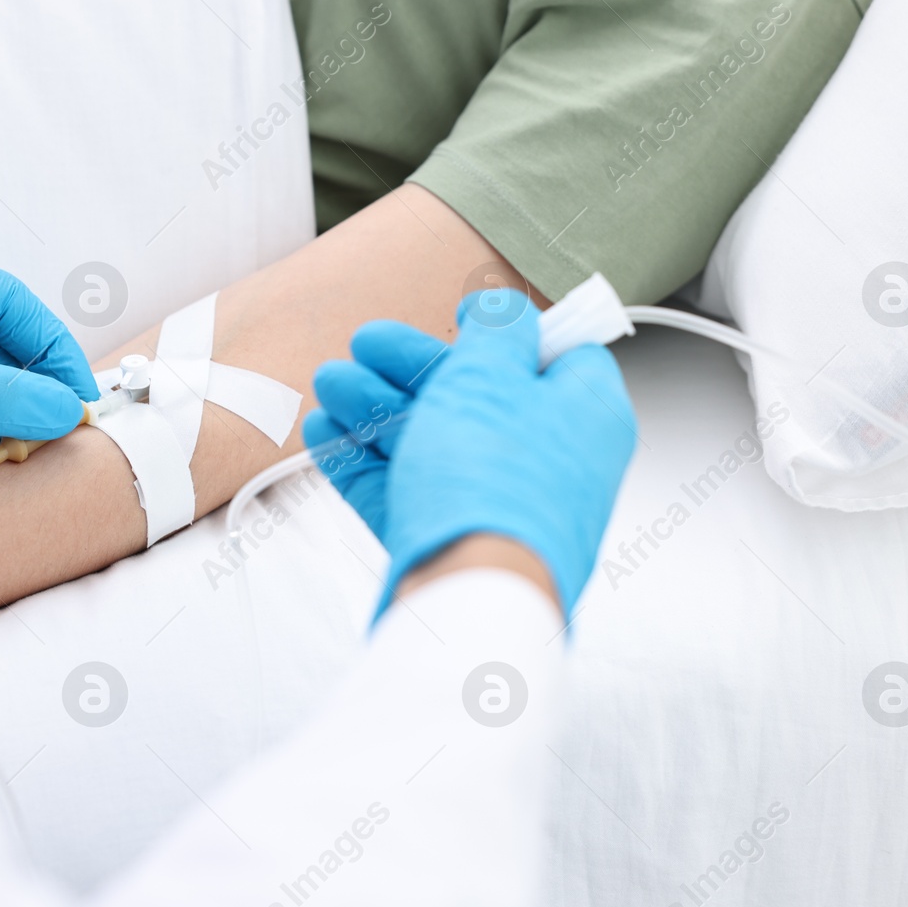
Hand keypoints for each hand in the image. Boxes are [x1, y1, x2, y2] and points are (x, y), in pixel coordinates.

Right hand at [303, 289, 636, 615]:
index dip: (506, 332)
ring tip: (328, 384)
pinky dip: (363, 460)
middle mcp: (544, 460)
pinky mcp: (450, 542)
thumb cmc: (495, 489)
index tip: (463, 316)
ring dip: (374, 407)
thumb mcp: (494, 378)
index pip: (555, 356)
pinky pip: (404, 490)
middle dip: (408, 369)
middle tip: (363, 344)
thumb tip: (500, 307)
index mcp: (582, 415)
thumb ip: (497, 331)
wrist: (470, 599)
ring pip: (431, 442)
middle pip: (474, 397)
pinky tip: (325, 436)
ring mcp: (495, 505)